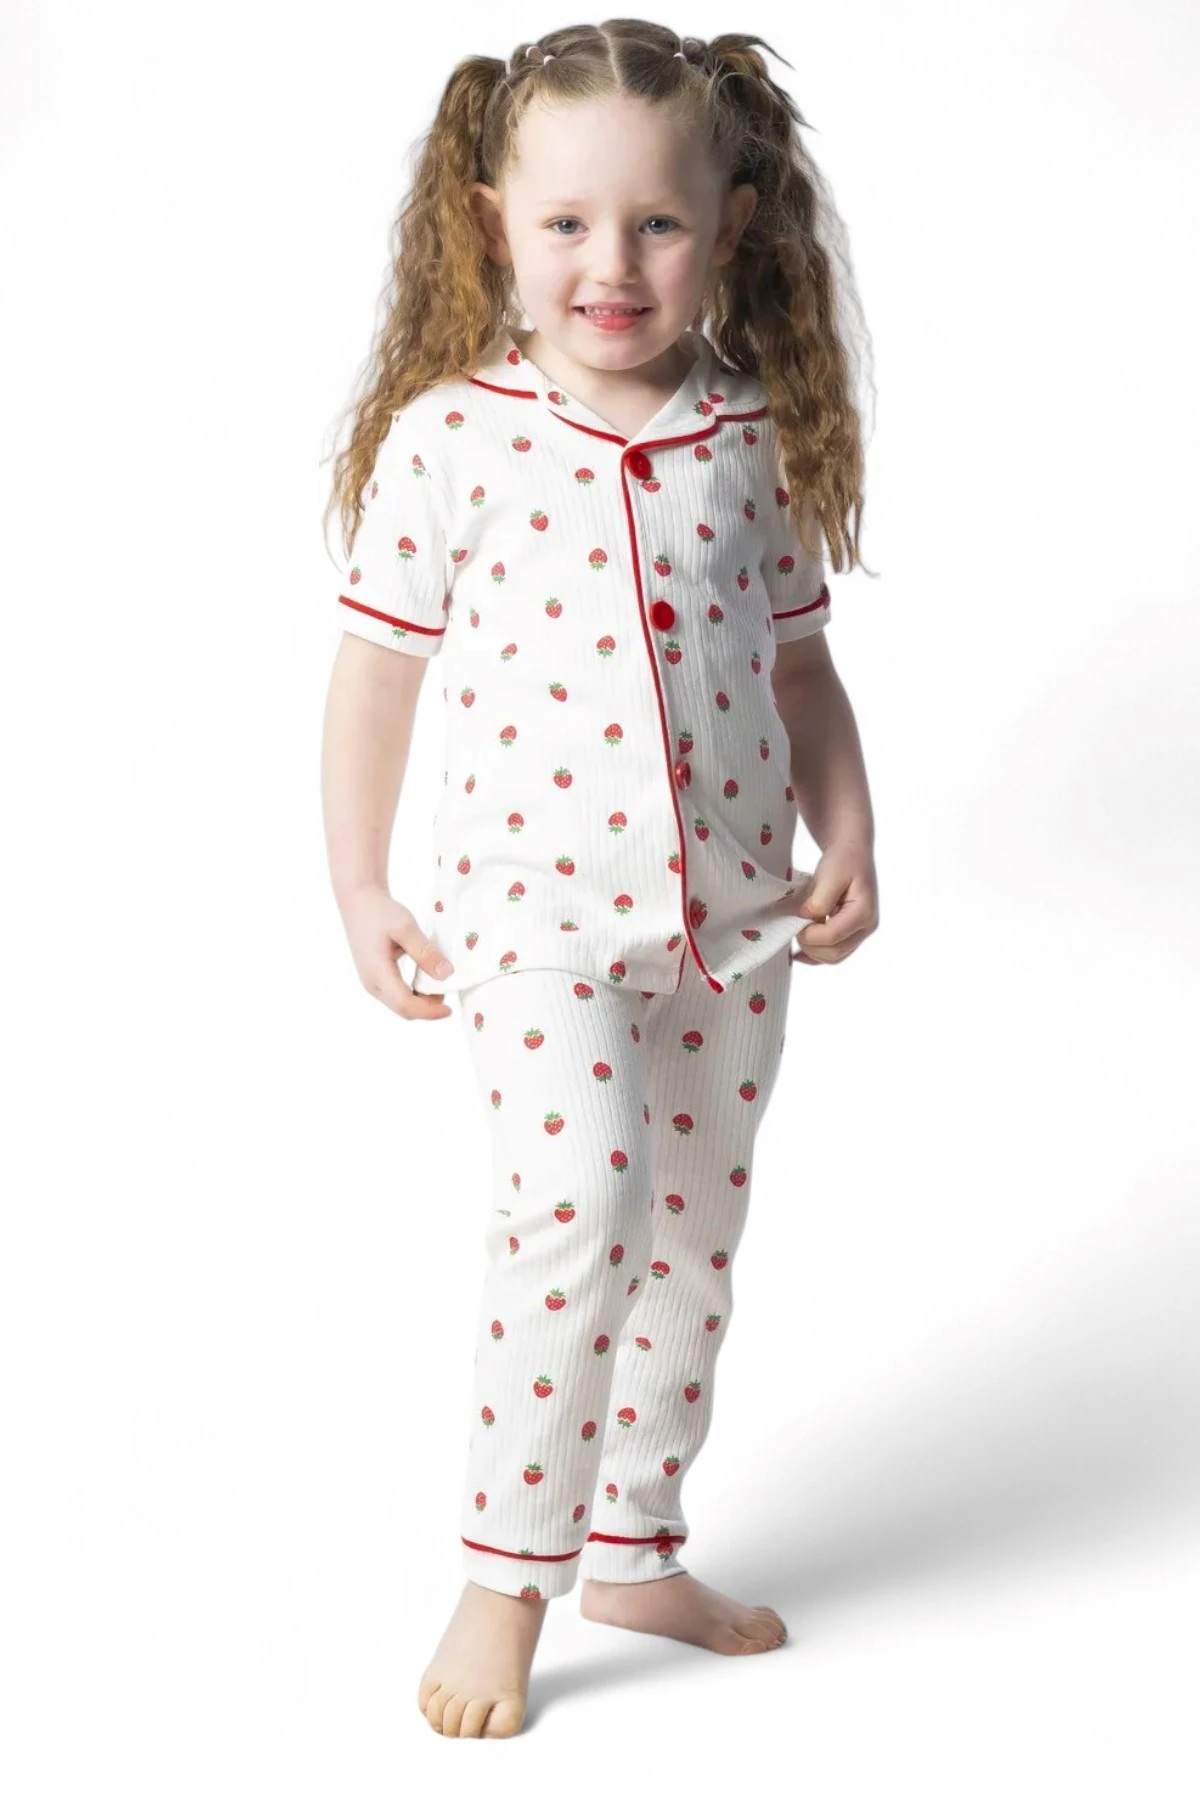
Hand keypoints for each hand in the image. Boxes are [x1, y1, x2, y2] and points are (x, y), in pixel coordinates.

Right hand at [340, 885, 455, 1019]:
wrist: (358, 900)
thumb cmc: (379, 911)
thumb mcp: (406, 928)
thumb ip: (425, 953)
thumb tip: (446, 974)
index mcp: (378, 973)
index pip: (406, 1005)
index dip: (429, 1012)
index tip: (449, 1010)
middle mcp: (372, 983)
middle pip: (403, 1009)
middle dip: (428, 1007)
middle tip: (448, 990)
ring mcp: (371, 982)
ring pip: (399, 1004)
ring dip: (421, 1000)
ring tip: (439, 983)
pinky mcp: (374, 977)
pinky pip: (396, 994)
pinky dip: (413, 992)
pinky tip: (425, 978)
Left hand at [790, 843, 878, 964]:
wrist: (852, 853)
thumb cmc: (843, 860)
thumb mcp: (830, 873)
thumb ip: (819, 898)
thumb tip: (805, 917)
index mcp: (863, 912)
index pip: (831, 936)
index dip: (808, 934)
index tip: (794, 920)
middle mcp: (867, 926)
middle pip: (834, 952)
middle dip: (809, 944)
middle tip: (794, 927)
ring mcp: (861, 932)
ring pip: (834, 957)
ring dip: (812, 951)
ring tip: (798, 933)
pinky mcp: (853, 934)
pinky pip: (835, 953)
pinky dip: (817, 954)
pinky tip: (800, 951)